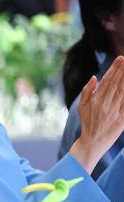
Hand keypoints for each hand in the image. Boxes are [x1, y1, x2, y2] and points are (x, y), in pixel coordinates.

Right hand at [70, 56, 123, 172]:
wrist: (92, 142)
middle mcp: (106, 105)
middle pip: (117, 84)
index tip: (120, 59)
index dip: (114, 69)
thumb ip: (87, 91)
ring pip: (123, 92)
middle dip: (123, 71)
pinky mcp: (122, 119)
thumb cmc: (86, 123)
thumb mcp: (81, 107)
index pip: (107, 81)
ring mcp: (115, 112)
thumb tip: (95, 77)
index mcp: (95, 101)